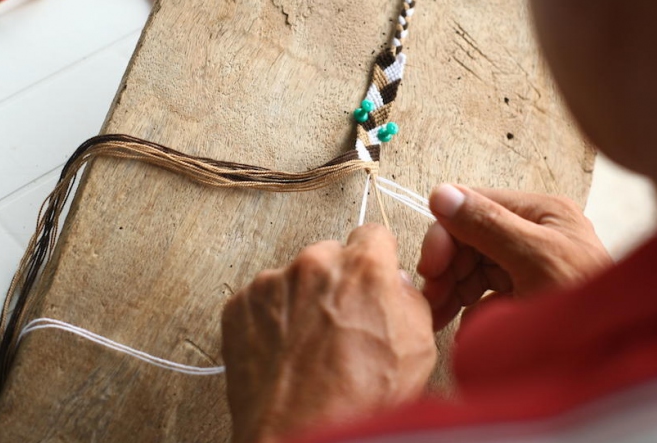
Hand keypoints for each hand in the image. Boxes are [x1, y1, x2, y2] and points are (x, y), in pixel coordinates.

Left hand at [221, 224, 436, 442]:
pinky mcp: (239, 306)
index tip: (370, 275)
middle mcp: (314, 265)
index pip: (373, 234)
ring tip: (310, 349)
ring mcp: (271, 284)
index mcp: (362, 268)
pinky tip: (285, 354)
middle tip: (341, 324)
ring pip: (293, 278)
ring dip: (302, 301)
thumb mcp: (417, 348)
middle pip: (330, 255)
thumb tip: (396, 285)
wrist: (302, 437)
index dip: (376, 258)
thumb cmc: (357, 403)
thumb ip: (409, 300)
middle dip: (337, 282)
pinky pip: (261, 301)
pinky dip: (271, 320)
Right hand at [419, 184, 611, 329]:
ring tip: (440, 318)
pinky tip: (470, 328)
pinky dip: (473, 310)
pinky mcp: (528, 296)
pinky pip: (487, 296)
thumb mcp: (535, 259)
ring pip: (474, 270)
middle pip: (470, 239)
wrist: (616, 356)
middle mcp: (535, 233)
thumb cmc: (590, 305)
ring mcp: (531, 266)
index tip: (430, 268)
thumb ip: (488, 224)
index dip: (446, 234)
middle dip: (448, 269)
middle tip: (432, 300)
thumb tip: (442, 194)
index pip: (475, 206)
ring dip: (454, 292)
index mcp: (542, 212)